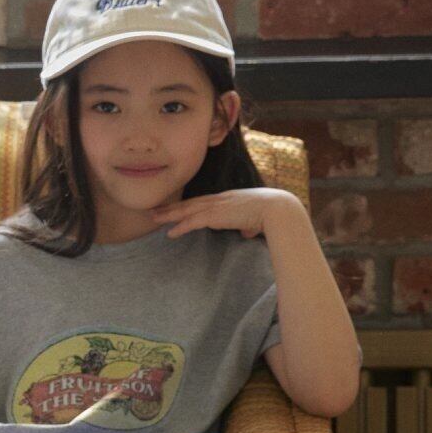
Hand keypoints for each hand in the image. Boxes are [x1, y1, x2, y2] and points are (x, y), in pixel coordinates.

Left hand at [151, 187, 299, 239]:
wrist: (277, 209)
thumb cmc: (271, 215)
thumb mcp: (255, 220)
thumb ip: (247, 226)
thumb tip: (248, 232)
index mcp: (229, 199)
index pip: (203, 201)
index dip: (188, 205)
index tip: (175, 208)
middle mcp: (220, 199)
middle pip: (190, 203)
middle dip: (172, 207)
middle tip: (155, 210)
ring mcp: (217, 206)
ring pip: (187, 210)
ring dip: (169, 215)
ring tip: (154, 219)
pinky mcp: (216, 216)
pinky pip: (193, 222)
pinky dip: (180, 227)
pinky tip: (170, 233)